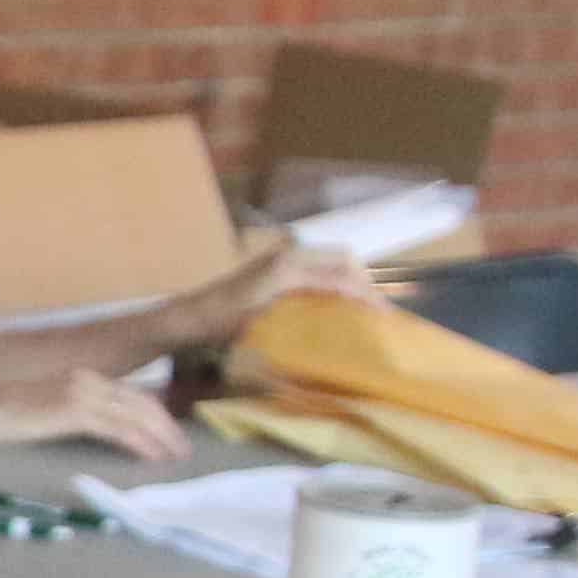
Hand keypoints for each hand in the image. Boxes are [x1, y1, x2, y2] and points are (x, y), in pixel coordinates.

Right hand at [0, 365, 182, 464]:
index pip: (131, 395)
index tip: (170, 435)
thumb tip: (95, 430)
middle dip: (167, 426)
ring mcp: (81, 393)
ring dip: (161, 436)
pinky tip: (154, 457)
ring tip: (176, 456)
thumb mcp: (45, 413)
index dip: (156, 415)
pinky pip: (119, 428)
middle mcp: (86, 379)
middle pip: (142, 402)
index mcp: (81, 377)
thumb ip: (72, 415)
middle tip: (183, 448)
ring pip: (137, 414)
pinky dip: (141, 443)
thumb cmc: (1, 417)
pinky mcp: (73, 411)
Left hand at [190, 233, 376, 343]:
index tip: (384, 315)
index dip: (366, 295)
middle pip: (343, 258)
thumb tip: (343, 312)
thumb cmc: (224, 323)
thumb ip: (307, 311)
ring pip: (332, 259)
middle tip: (376, 311)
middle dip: (363, 281)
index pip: (341, 277)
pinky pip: (316, 264)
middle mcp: (289, 254)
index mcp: (289, 267)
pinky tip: (337, 301)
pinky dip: (333, 278)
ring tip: (362, 307)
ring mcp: (283, 256)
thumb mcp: (267, 321)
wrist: (193, 315)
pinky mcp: (277, 263)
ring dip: (350, 278)